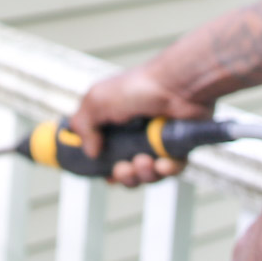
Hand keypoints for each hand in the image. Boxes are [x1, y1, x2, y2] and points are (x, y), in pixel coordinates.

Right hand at [69, 64, 212, 186]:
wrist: (176, 85)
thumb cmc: (138, 86)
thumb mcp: (97, 100)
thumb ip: (83, 126)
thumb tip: (90, 152)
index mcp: (115, 123)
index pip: (107, 153)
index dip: (105, 167)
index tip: (105, 172)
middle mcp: (136, 133)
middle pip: (127, 170)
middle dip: (124, 175)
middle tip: (124, 169)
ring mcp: (158, 141)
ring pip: (149, 174)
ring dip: (144, 174)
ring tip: (144, 161)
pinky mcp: (178, 147)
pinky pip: (172, 169)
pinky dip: (166, 170)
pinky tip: (163, 163)